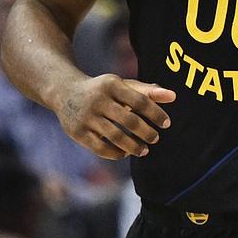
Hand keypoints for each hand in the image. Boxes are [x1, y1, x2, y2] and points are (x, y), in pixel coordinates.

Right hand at [57, 74, 174, 159]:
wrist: (64, 91)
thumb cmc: (103, 90)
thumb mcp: (122, 86)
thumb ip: (147, 91)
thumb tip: (173, 96)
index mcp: (112, 84)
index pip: (140, 101)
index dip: (156, 114)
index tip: (166, 124)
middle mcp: (98, 99)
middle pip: (130, 121)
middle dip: (147, 132)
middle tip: (155, 138)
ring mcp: (86, 117)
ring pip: (116, 137)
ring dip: (134, 146)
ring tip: (144, 150)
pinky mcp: (77, 132)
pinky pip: (101, 148)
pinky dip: (116, 153)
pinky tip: (126, 152)